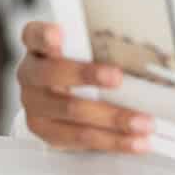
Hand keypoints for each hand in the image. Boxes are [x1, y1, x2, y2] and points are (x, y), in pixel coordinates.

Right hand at [17, 21, 152, 153]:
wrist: (56, 102)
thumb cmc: (78, 68)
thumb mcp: (84, 52)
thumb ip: (99, 48)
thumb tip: (144, 52)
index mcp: (38, 47)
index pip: (35, 35)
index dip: (44, 35)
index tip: (58, 34)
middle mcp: (31, 74)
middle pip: (53, 73)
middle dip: (87, 75)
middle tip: (118, 78)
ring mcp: (35, 105)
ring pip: (72, 111)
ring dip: (113, 118)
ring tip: (143, 122)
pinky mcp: (46, 132)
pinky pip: (81, 138)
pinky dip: (112, 141)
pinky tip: (135, 141)